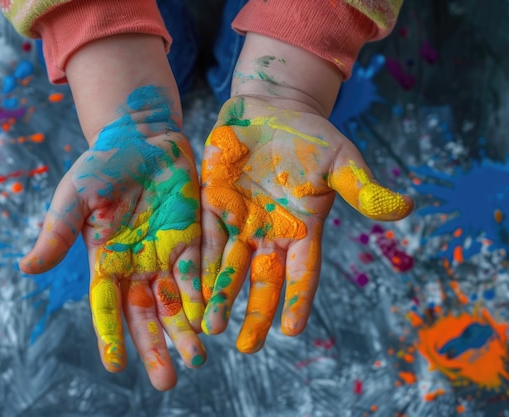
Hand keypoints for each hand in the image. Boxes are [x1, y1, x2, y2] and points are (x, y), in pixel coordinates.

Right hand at [19, 86, 204, 390]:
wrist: (141, 139)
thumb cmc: (102, 165)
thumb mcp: (75, 196)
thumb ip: (57, 231)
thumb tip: (26, 269)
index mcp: (106, 262)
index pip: (107, 307)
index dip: (110, 334)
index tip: (114, 365)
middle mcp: (138, 267)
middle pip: (148, 315)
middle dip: (157, 346)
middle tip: (168, 381)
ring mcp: (167, 255)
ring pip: (179, 302)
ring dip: (187, 330)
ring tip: (197, 358)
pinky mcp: (194, 238)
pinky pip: (202, 270)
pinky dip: (207, 293)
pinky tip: (214, 318)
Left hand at [200, 95, 413, 352]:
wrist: (270, 108)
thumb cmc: (310, 135)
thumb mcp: (340, 160)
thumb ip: (362, 188)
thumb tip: (404, 209)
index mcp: (302, 228)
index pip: (301, 272)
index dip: (297, 299)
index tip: (292, 330)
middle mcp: (268, 233)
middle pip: (261, 281)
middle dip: (253, 313)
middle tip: (244, 347)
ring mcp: (238, 221)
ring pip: (228, 267)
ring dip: (219, 296)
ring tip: (208, 328)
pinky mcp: (211, 204)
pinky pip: (203, 238)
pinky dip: (197, 263)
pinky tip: (188, 288)